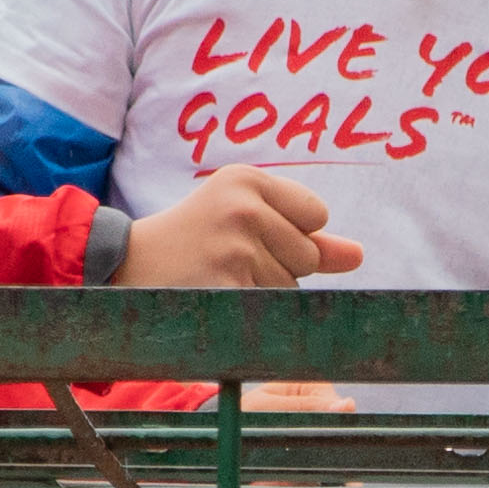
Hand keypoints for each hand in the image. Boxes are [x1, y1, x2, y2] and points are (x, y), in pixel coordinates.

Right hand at [124, 170, 359, 291]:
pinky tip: (217, 294)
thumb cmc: (195, 241)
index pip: (316, 214)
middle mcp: (243, 207)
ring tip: (219, 274)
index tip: (248, 231)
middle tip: (227, 256)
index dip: (292, 233)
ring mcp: (236, 246)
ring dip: (263, 290)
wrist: (128, 266)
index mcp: (247, 179)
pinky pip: (270, 306)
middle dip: (279, 265)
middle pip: (309, 254)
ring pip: (291, 285)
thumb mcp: (245, 220)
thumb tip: (359, 256)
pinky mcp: (228, 283)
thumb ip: (305, 235)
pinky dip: (250, 309)